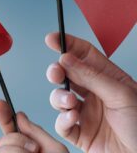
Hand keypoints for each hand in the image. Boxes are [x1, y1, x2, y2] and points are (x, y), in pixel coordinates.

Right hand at [0, 100, 67, 152]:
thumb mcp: (55, 150)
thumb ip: (36, 132)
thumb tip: (18, 115)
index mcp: (27, 151)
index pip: (10, 132)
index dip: (4, 116)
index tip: (0, 102)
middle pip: (1, 141)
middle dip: (15, 139)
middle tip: (34, 148)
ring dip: (16, 150)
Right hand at [46, 33, 136, 152]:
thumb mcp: (121, 95)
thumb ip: (91, 76)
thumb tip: (66, 58)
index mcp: (108, 80)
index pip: (84, 55)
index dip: (68, 45)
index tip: (51, 39)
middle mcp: (95, 94)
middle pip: (67, 74)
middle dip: (57, 72)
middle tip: (56, 74)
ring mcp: (86, 114)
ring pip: (59, 98)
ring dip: (59, 98)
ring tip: (70, 102)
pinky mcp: (80, 133)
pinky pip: (61, 124)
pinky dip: (62, 120)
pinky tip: (72, 118)